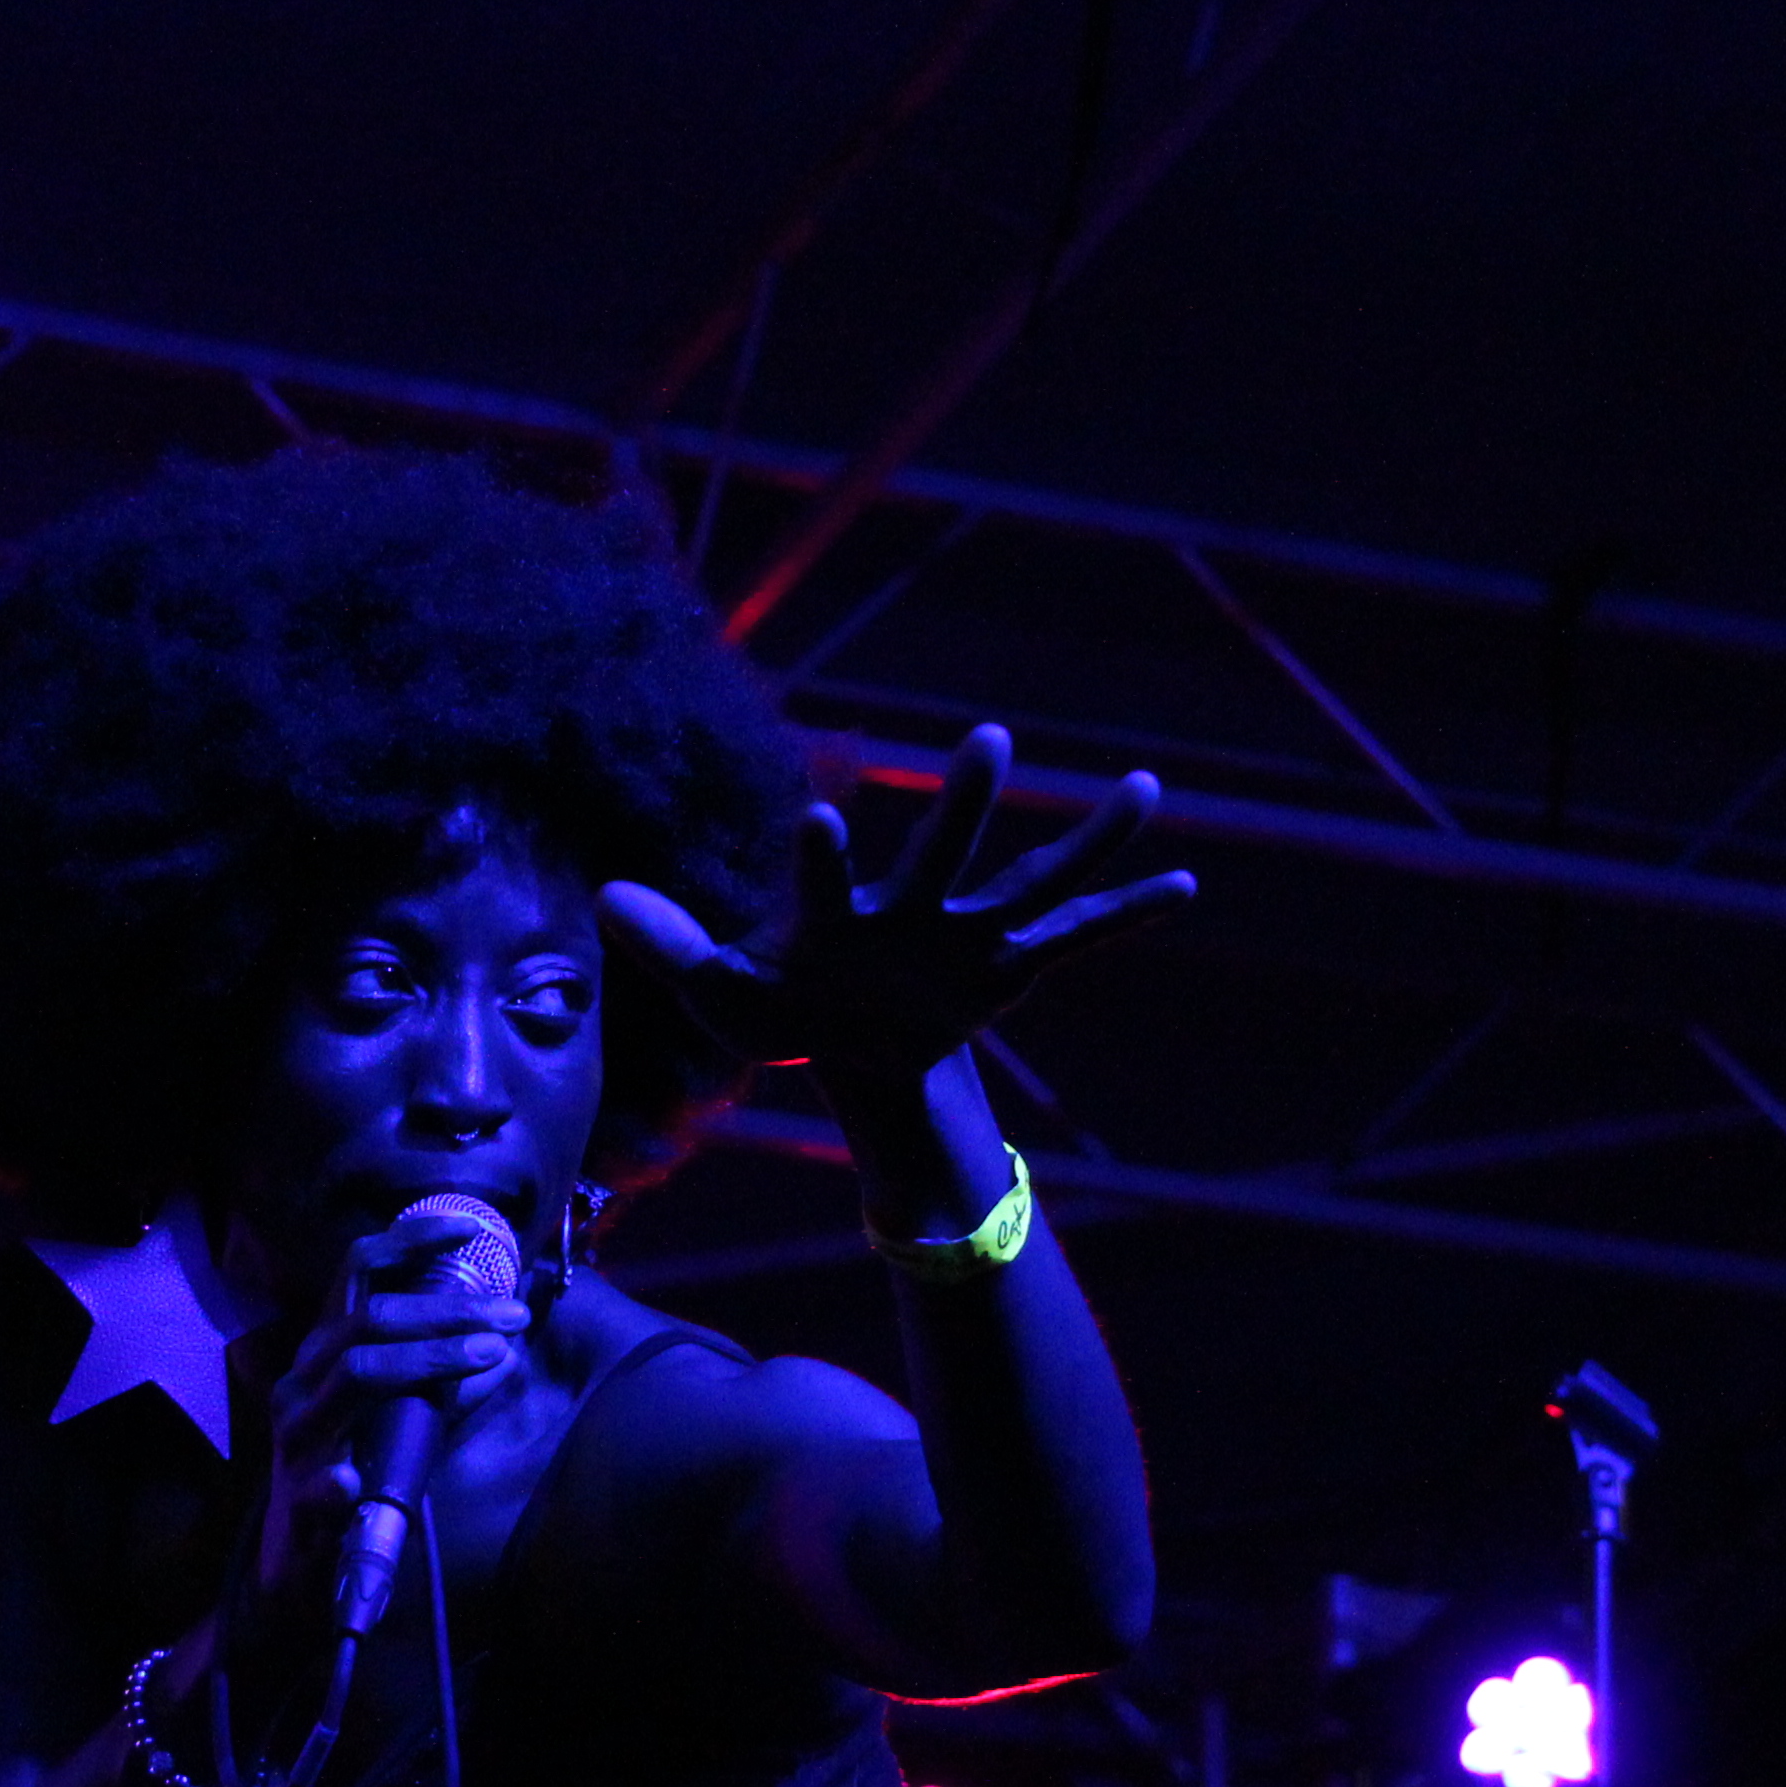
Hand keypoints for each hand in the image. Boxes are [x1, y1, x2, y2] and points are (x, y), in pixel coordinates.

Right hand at [243, 1203, 532, 1625]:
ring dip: (429, 1361)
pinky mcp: (299, 1505)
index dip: (411, 1241)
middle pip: (369, 1320)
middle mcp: (302, 1383)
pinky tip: (352, 1481)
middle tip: (514, 1315)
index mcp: (323, 1353)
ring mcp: (297, 1441)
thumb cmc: (352, 1470)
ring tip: (492, 1354)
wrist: (295, 1567)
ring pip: (358, 1377)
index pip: (356, 1273)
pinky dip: (333, 1483)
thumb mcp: (392, 1412)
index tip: (471, 1227)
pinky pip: (315, 1486)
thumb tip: (505, 1342)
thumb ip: (435, 1374)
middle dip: (449, 1308)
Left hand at [602, 723, 1191, 1086]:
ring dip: (1087, 837)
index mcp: (839, 917)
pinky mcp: (1009, 967)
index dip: (820, 854)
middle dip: (967, 802)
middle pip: (944, 851)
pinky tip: (1184, 883)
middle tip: (990, 737)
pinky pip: (1078, 934)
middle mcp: (913, 909)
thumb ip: (672, 947)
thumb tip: (600, 897)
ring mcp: (968, 934)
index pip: (824, 879)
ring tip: (1145, 787)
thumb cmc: (786, 1011)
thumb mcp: (724, 996)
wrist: (854, 1049)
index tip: (821, 811)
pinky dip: (1130, 909)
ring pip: (1033, 877)